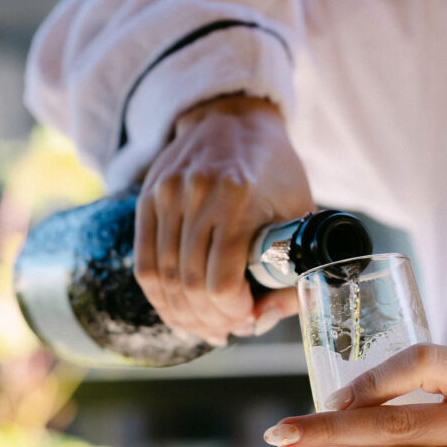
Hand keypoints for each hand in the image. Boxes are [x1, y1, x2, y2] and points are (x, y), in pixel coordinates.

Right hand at [134, 94, 314, 343]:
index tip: (248, 317)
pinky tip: (178, 311)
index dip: (234, 311)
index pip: (222, 281)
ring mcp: (166, 196)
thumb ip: (292, 270)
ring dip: (185, 315)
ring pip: (164, 280)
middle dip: (211, 319)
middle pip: (191, 286)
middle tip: (229, 329)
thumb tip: (263, 319)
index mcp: (239, 197)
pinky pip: (145, 264)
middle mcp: (197, 195)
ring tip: (206, 327)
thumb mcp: (300, 213)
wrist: (233, 116)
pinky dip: (161, 297)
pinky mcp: (147, 199)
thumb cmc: (275, 170)